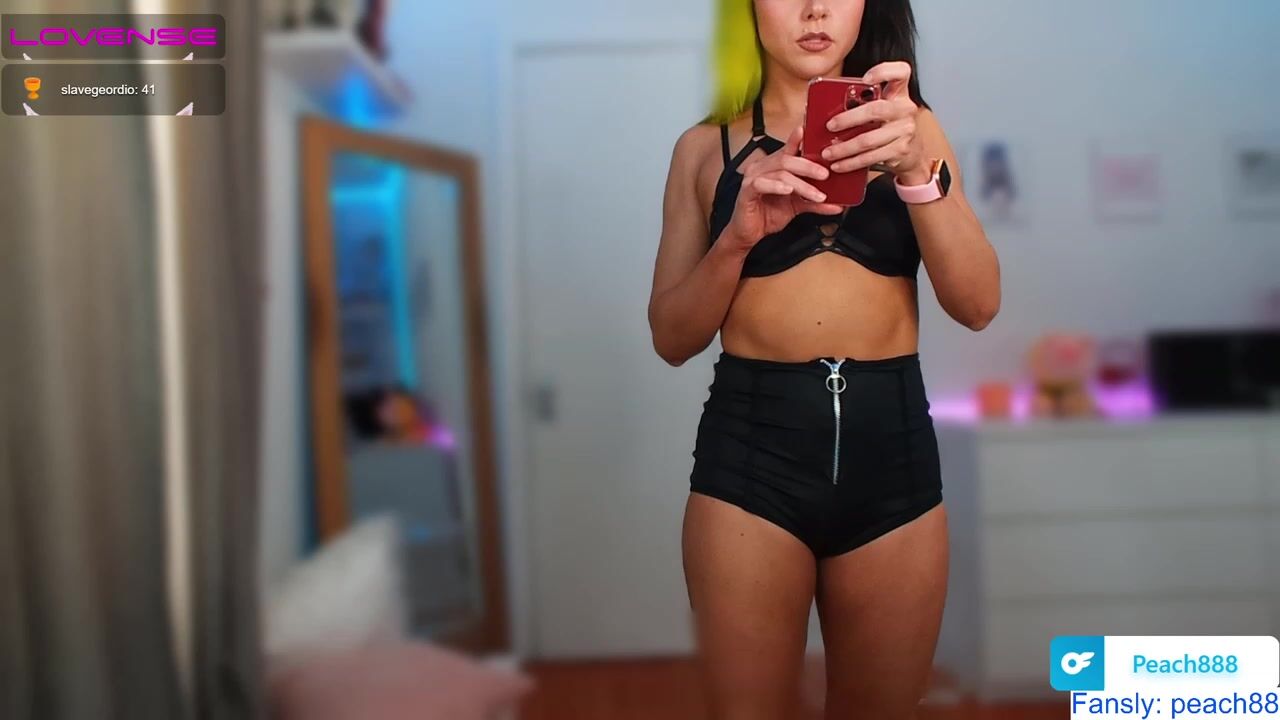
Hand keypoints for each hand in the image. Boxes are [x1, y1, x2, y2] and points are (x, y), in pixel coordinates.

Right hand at [723, 125, 844, 252]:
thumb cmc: (768, 214)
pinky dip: (776, 187)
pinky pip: (761, 184)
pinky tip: (788, 190)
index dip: (799, 139)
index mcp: (774, 166)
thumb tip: (838, 204)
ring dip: (801, 185)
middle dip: (809, 167)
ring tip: (816, 194)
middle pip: (787, 159)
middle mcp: (763, 168)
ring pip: (780, 173)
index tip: (813, 132)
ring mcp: (753, 178)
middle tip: (825, 175)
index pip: (789, 149)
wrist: (750, 234)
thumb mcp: (796, 206)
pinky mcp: (746, 191)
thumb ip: (814, 202)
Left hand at [820, 61, 931, 185]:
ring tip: (828, 152)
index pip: (900, 72)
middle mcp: (904, 108)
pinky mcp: (900, 150)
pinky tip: (839, 164)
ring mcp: (905, 130)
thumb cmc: (888, 125)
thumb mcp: (880, 109)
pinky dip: (852, 162)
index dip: (883, 72)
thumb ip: (862, 103)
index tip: (865, 79)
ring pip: (869, 139)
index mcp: (898, 92)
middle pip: (875, 110)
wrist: (912, 153)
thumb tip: (827, 108)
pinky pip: (871, 157)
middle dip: (848, 119)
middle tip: (830, 126)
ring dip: (844, 148)